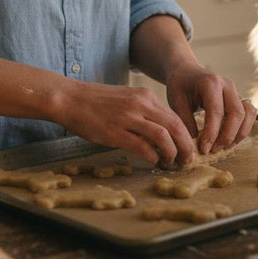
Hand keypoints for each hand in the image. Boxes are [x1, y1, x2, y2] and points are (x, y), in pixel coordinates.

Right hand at [50, 79, 195, 166]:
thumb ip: (144, 113)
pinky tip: (153, 161)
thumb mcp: (126, 100)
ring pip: (163, 136)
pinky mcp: (115, 132)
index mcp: (145, 96)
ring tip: (172, 162)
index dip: (185, 135)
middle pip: (175, 126)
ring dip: (172, 152)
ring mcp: (128, 118)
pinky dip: (152, 156)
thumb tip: (162, 136)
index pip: (175, 117)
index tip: (188, 148)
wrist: (70, 98)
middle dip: (185, 145)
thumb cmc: (97, 102)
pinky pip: (142, 146)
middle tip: (188, 160)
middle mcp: (141, 104)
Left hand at [164, 62, 257, 154]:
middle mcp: (227, 85)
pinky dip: (243, 129)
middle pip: (236, 113)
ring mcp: (236, 90)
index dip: (211, 133)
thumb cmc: (180, 87)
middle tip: (213, 150)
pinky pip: (250, 114)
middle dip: (226, 136)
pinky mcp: (240, 98)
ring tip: (223, 147)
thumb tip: (195, 144)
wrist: (187, 72)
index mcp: (210, 83)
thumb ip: (185, 122)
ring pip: (247, 114)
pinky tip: (230, 140)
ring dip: (238, 134)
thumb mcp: (176, 102)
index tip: (204, 149)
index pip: (216, 111)